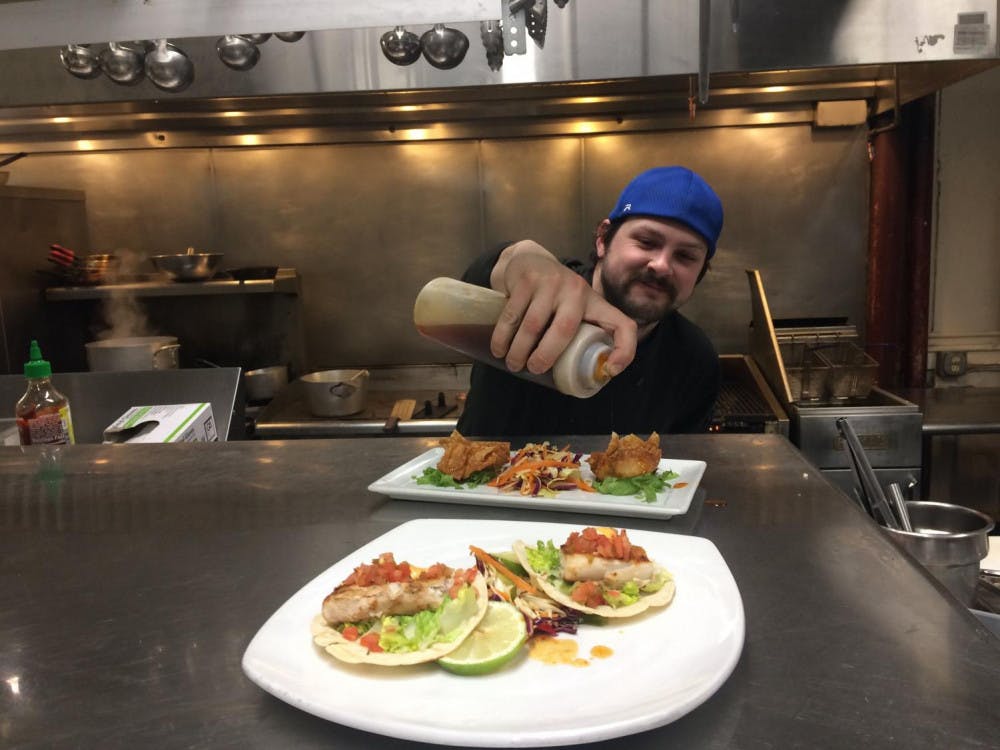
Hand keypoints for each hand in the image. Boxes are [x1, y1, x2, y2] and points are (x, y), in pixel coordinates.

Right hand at [488, 240, 636, 376]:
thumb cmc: (555, 296)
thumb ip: (581, 332)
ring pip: (533, 325)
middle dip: (546, 356)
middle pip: (565, 330)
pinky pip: (512, 315)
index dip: (625, 350)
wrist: (528, 260)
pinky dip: (503, 337)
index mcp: (595, 304)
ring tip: (513, 364)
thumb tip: (588, 373)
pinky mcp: (526, 280)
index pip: (622, 325)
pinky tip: (499, 349)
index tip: (610, 371)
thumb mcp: (576, 309)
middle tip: (532, 370)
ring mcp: (551, 283)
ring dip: (519, 350)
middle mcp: (577, 290)